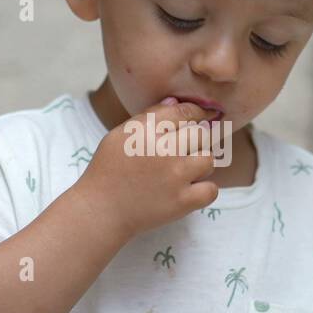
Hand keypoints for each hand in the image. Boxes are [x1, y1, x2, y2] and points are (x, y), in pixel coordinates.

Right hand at [71, 97, 219, 238]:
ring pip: (209, 159)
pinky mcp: (182, 201)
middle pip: (201, 134)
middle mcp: (164, 150)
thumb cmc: (107, 171)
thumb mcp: (119, 135)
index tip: (199, 118)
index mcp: (146, 130)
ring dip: (200, 164)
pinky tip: (190, 189)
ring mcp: (176, 176)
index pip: (184, 111)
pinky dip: (204, 190)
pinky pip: (211, 189)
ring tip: (186, 171)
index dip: (195, 113)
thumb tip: (175, 101)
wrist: (100, 211)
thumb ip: (148, 116)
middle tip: (187, 149)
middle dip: (197, 139)